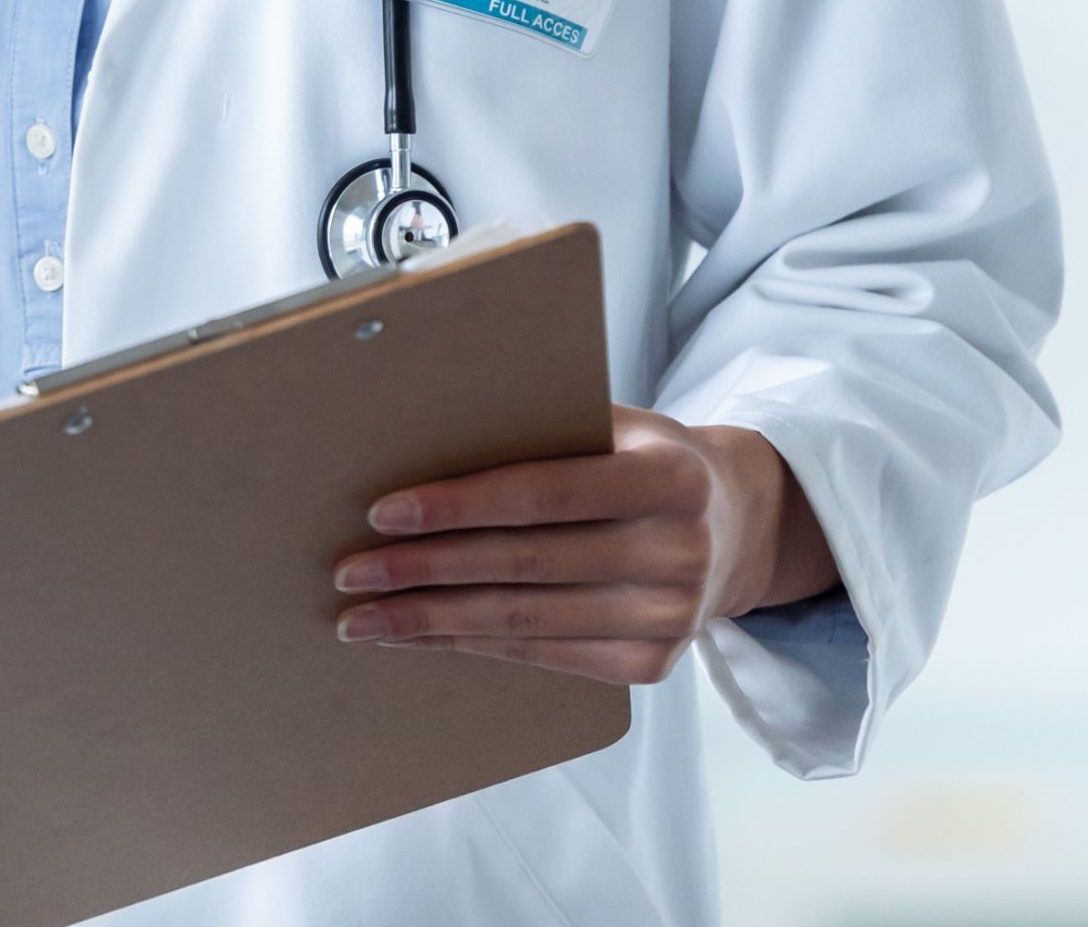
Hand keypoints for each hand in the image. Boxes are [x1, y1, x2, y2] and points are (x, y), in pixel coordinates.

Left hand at [331, 406, 838, 684]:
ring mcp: (666, 618)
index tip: (383, 512)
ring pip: (524, 622)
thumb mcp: (618, 422)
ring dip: (432, 623)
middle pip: (522, 566)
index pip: (542, 493)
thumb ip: (545, 427)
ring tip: (363, 618)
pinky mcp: (650, 664)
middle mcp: (674, 553)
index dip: (458, 505)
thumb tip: (428, 427)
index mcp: (666, 479)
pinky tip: (422, 638)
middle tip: (351, 571)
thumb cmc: (650, 458)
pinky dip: (473, 646)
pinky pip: (543, 655)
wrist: (737, 526)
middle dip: (424, 570)